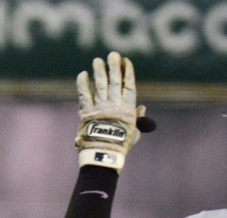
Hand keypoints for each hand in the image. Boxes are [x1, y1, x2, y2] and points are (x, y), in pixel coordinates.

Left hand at [75, 52, 153, 171]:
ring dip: (99, 71)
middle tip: (112, 54)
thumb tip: (143, 108)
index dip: (128, 72)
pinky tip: (82, 74)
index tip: (126, 61)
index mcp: (128, 108)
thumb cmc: (121, 146)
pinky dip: (83, 84)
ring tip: (97, 60)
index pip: (129, 85)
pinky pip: (84, 95)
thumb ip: (138, 119)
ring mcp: (100, 106)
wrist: (105, 153)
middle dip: (114, 66)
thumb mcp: (134, 133)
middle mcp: (114, 104)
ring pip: (100, 85)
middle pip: (114, 81)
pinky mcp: (87, 111)